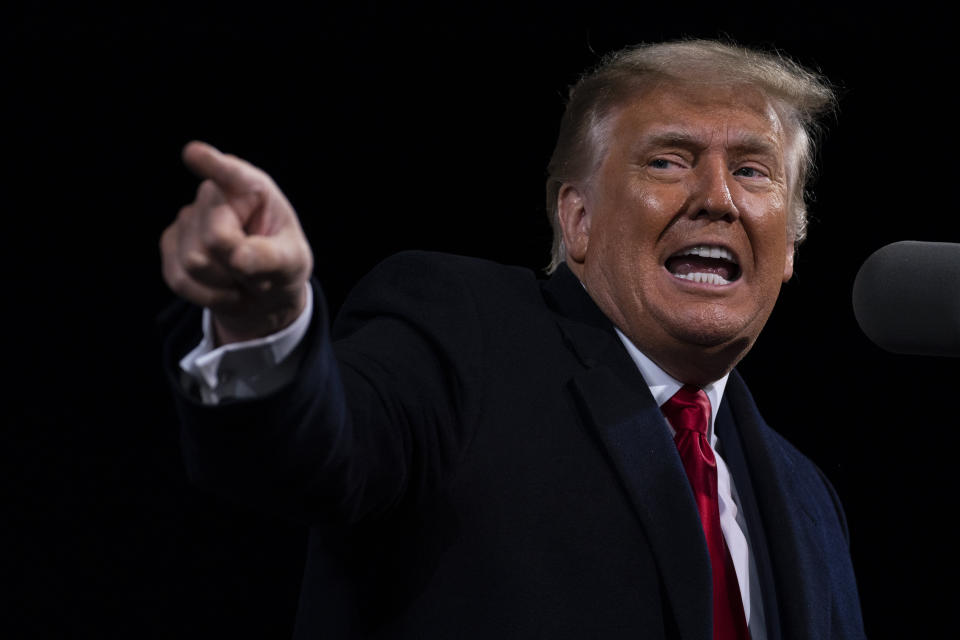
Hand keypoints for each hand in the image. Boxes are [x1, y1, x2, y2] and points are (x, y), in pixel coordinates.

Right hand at [161, 141, 312, 343]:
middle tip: (258, 270)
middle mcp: (214, 194)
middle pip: (216, 239)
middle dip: (238, 266)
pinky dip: (206, 295)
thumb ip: (271, 258)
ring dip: (224, 283)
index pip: (231, 174)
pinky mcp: (170, 243)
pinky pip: (179, 279)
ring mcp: (187, 217)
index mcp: (252, 188)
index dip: (212, 164)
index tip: (194, 153)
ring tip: (241, 277)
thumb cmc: (283, 265)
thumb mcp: (292, 263)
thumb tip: (237, 257)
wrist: (263, 291)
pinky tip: (223, 288)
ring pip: (195, 262)